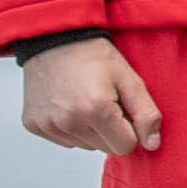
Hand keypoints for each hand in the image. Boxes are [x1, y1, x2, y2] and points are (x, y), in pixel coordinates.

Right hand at [19, 39, 161, 156]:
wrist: (54, 39)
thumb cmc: (93, 56)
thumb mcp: (129, 78)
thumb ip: (146, 114)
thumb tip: (152, 145)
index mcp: (95, 110)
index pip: (125, 147)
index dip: (131, 130)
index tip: (124, 110)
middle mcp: (68, 121)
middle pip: (104, 148)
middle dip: (111, 130)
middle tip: (105, 101)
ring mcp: (48, 125)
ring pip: (85, 146)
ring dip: (91, 130)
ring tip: (85, 100)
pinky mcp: (34, 125)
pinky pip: (64, 140)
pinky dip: (71, 128)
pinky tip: (69, 104)